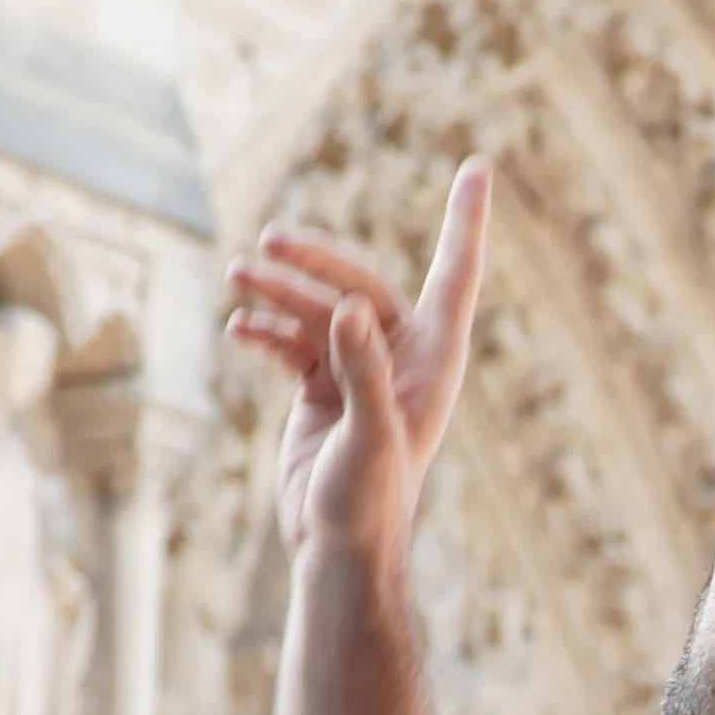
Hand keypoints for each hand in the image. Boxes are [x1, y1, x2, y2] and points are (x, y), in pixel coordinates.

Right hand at [223, 158, 492, 571]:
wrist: (336, 548)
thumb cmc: (369, 502)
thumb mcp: (370, 435)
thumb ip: (362, 369)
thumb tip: (346, 308)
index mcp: (433, 361)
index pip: (455, 274)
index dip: (465, 221)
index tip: (478, 167)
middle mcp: (401, 358)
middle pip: (360, 284)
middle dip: (314, 263)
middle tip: (266, 245)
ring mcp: (359, 371)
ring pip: (319, 310)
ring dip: (278, 293)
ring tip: (236, 276)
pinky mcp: (322, 390)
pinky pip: (294, 343)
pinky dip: (267, 332)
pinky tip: (238, 329)